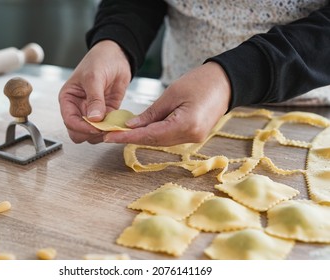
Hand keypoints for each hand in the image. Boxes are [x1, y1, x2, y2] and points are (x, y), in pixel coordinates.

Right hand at [59, 40, 131, 143]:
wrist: (117, 55)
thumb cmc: (100, 60)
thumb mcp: (94, 77)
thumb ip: (94, 99)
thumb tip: (94, 119)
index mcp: (68, 99)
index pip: (69, 121)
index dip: (81, 127)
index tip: (95, 127)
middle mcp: (78, 108)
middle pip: (78, 132)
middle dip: (90, 133)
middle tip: (104, 128)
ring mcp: (92, 112)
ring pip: (91, 134)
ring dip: (102, 133)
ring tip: (112, 125)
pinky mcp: (106, 113)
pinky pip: (106, 128)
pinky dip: (112, 129)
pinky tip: (118, 123)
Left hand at [104, 62, 230, 145]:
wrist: (226, 82)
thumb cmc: (201, 82)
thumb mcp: (172, 94)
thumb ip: (151, 113)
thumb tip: (132, 126)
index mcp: (186, 125)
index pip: (151, 135)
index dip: (128, 137)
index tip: (110, 136)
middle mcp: (191, 137)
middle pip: (155, 141)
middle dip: (132, 138)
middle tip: (111, 134)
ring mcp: (194, 138)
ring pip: (161, 141)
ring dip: (142, 137)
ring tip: (122, 132)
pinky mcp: (194, 135)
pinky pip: (169, 138)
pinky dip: (154, 134)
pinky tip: (142, 130)